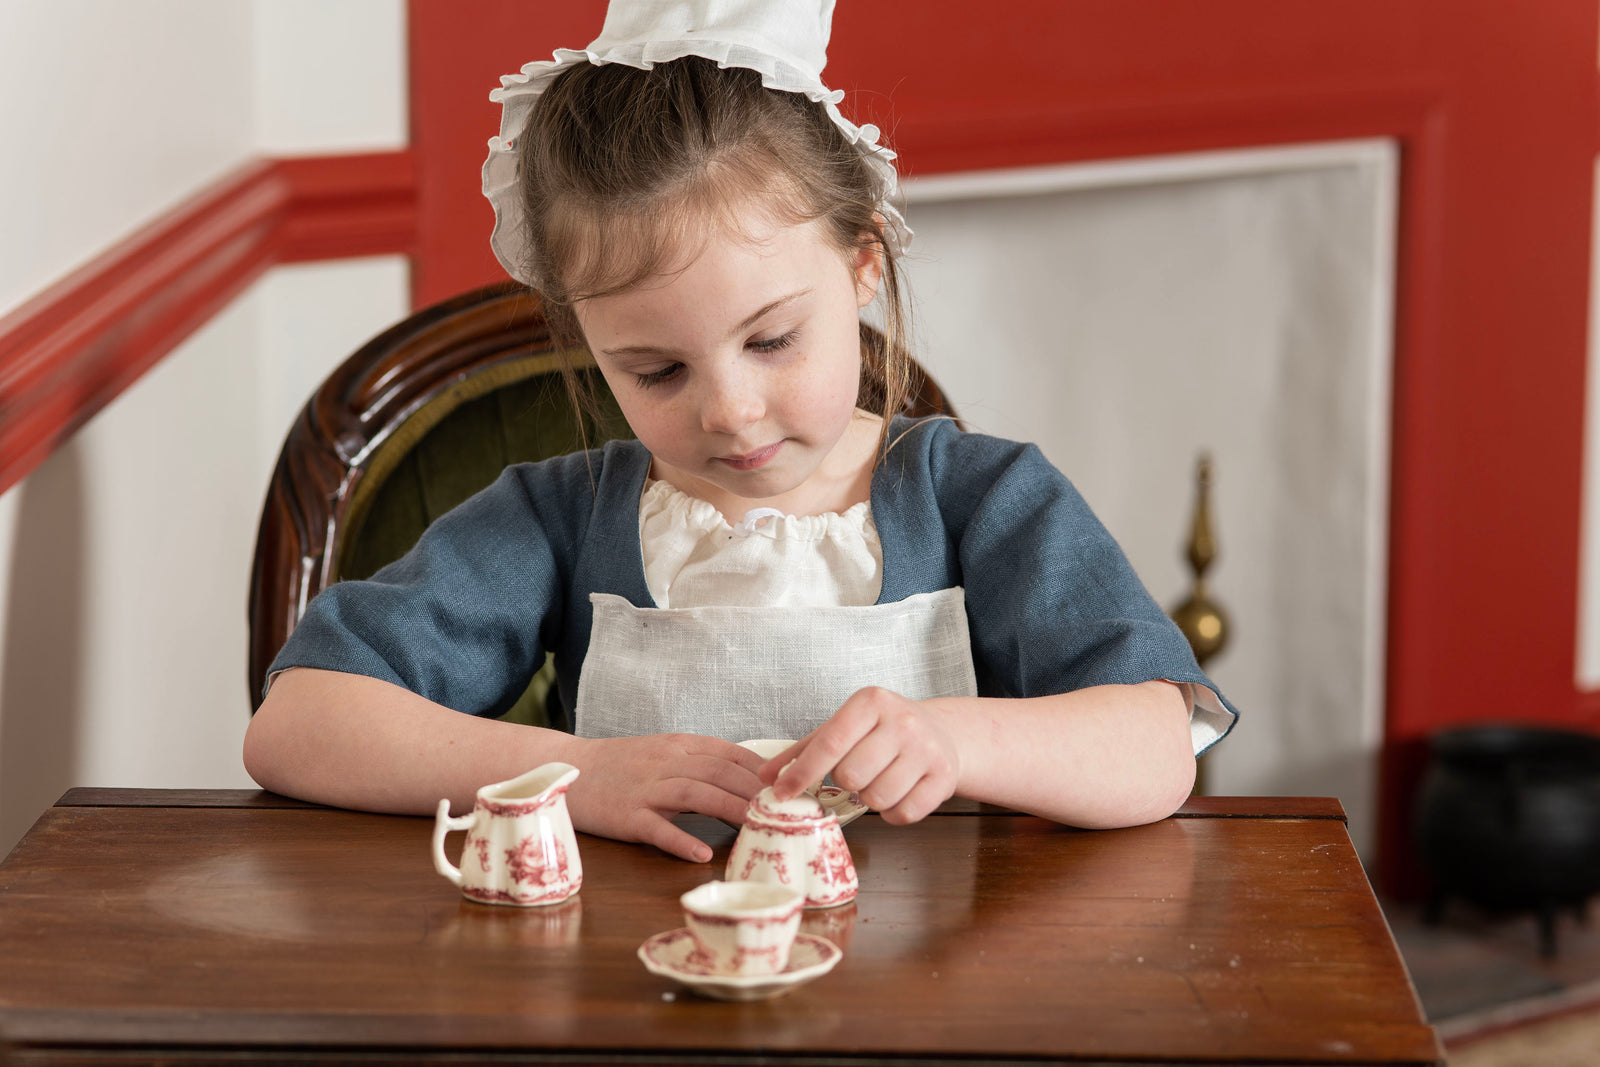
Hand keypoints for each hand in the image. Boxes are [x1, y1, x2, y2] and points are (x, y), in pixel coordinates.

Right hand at [562, 734, 766, 861]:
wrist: (566, 767)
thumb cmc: (620, 765)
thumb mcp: (662, 752)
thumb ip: (699, 762)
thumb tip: (744, 780)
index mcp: (678, 745)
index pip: (729, 753)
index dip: (761, 770)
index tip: (789, 787)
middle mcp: (666, 762)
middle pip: (719, 772)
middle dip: (755, 790)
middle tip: (786, 810)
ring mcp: (645, 789)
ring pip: (696, 794)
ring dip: (730, 809)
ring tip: (757, 826)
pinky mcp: (626, 815)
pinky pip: (656, 828)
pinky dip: (680, 840)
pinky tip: (702, 854)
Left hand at [760, 687, 961, 824]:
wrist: (940, 732)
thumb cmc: (880, 732)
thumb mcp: (842, 728)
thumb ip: (802, 752)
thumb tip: (764, 776)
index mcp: (871, 702)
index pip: (829, 744)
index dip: (801, 774)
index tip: (782, 794)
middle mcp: (902, 720)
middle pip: (851, 776)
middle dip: (846, 783)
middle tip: (857, 773)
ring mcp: (927, 748)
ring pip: (877, 798)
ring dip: (870, 799)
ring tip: (879, 780)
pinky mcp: (944, 776)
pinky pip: (903, 814)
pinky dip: (893, 813)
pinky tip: (898, 793)